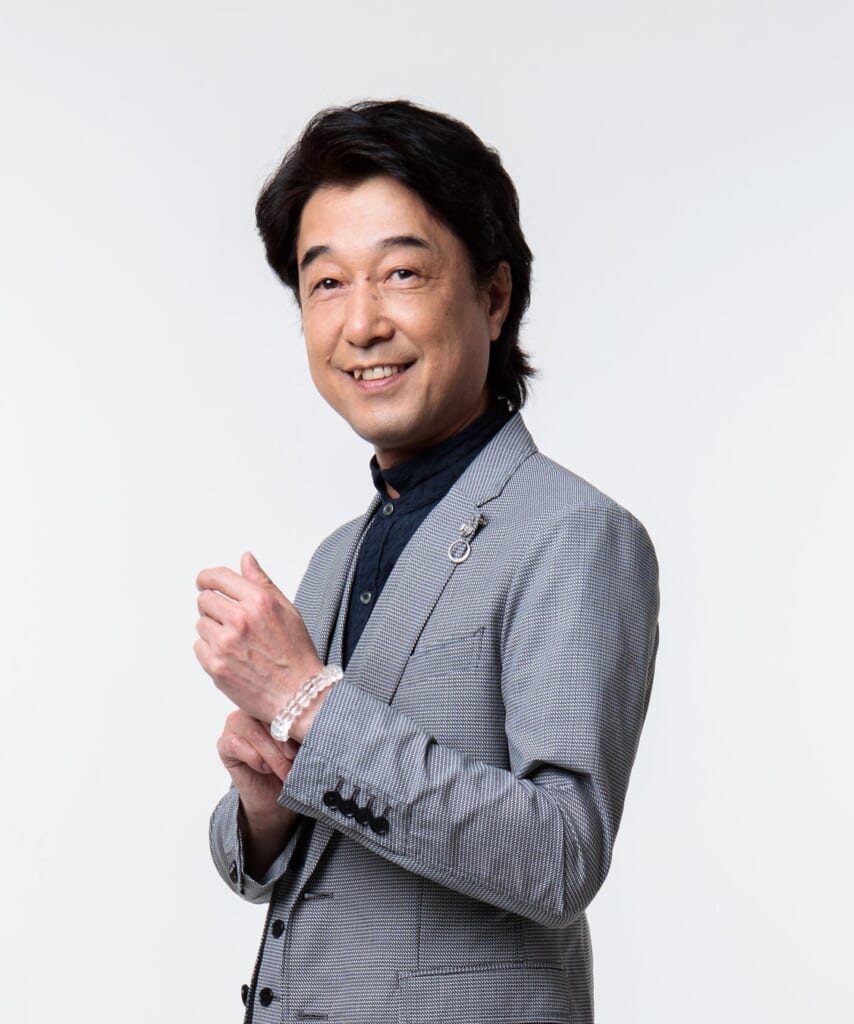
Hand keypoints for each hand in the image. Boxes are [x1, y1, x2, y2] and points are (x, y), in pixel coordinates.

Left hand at [195, 551, 323, 723]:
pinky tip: (232, 657)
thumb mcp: (286, 610)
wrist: (298, 695)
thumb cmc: (296, 654)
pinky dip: (210, 650)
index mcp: (258, 601)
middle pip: (204, 600)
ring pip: (201, 625)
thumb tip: (245, 559)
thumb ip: (262, 582)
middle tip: (229, 620)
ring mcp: (225, 644)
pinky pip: (199, 647)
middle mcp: (240, 619)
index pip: (218, 578)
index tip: (204, 582)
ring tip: (237, 643)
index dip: (207, 578)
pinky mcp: (215, 666)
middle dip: (213, 606)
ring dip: (213, 630)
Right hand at [217, 708, 297, 822]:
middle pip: (267, 718)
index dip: (293, 722)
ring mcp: (235, 724)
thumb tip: (308, 724)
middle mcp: (250, 709)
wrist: (274, 794)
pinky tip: (265, 769)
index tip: (306, 740)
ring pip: (255, 734)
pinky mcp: (224, 743)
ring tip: (285, 770)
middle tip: (295, 759)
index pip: (280, 702)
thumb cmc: (289, 764)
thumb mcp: (300, 744)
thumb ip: (298, 730)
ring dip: (273, 755)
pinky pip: (237, 746)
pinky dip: (256, 759)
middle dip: (284, 742)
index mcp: (272, 701)